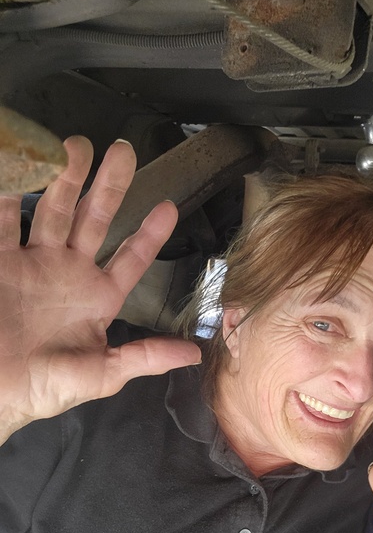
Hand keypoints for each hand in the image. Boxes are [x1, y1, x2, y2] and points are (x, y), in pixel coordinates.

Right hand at [0, 135, 201, 437]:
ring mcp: (32, 261)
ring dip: (64, 178)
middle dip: (109, 186)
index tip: (170, 206)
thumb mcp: (102, 374)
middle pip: (94, 219)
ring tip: (76, 146)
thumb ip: (146, 357)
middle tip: (124, 152)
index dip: (150, 234)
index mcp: (98, 297)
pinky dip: (8, 192)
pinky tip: (20, 164)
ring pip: (53, 210)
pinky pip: (3, 220)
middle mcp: (68, 271)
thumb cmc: (45, 387)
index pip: (131, 258)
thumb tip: (194, 353)